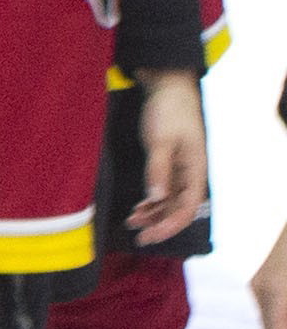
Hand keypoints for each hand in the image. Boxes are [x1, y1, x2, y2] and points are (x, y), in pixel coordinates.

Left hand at [127, 67, 207, 245]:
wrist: (168, 90)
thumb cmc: (168, 112)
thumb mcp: (160, 140)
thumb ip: (158, 169)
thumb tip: (156, 198)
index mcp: (196, 169)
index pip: (188, 207)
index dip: (170, 224)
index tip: (150, 235)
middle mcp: (191, 174)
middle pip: (179, 209)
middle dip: (160, 225)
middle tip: (139, 238)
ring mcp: (180, 170)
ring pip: (170, 202)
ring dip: (154, 215)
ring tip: (132, 223)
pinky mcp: (169, 165)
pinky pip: (163, 191)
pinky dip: (151, 202)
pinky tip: (137, 209)